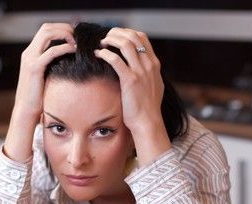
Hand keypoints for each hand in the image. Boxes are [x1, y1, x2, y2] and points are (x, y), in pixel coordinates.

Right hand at [6, 23, 75, 161]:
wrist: (26, 110)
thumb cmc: (38, 97)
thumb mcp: (46, 77)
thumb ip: (53, 66)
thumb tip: (71, 61)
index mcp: (31, 53)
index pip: (45, 30)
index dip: (61, 29)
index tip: (76, 36)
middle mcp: (29, 53)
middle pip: (46, 27)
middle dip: (64, 28)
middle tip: (78, 36)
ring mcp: (30, 59)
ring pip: (47, 33)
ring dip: (64, 34)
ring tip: (76, 42)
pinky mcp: (34, 68)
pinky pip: (51, 51)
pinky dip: (64, 48)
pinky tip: (74, 51)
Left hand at [94, 28, 170, 164]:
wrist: (148, 122)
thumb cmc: (147, 108)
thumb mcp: (153, 86)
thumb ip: (148, 74)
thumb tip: (140, 67)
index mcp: (154, 64)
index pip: (142, 37)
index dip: (127, 32)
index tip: (116, 36)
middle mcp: (149, 65)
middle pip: (133, 36)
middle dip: (117, 33)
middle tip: (106, 37)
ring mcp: (140, 72)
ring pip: (125, 44)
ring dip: (111, 40)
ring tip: (101, 43)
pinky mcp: (130, 80)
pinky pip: (115, 60)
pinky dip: (105, 54)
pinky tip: (98, 55)